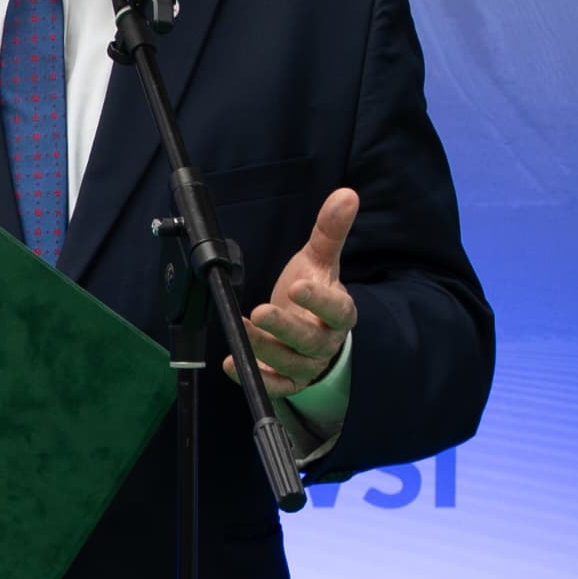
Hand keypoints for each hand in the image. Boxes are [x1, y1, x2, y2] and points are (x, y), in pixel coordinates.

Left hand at [243, 189, 358, 392]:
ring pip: (288, 363)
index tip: (296, 286)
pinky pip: (273, 385)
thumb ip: (330, 231)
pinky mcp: (288, 381)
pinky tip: (231, 364)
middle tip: (261, 312)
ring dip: (262, 348)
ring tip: (240, 327)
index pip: (336, 309)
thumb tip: (346, 194)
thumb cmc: (314, 291)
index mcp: (340, 312)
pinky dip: (253, 376)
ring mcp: (306, 364)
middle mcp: (325, 342)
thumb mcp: (320, 260)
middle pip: (309, 340)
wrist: (316, 331)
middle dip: (285, 328)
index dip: (318, 301)